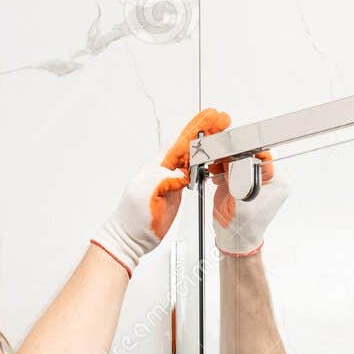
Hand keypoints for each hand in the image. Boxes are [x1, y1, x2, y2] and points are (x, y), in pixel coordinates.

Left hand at [91, 108, 231, 275]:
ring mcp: (170, 177)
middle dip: (207, 129)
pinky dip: (205, 160)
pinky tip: (212, 158)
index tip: (212, 117)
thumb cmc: (133, 218)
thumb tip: (181, 173)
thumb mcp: (145, 193)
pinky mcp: (175, 189)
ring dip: (208, 142)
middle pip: (189, 143)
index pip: (181, 141)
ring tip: (222, 133)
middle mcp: (164, 167)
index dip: (197, 128)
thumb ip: (163, 178)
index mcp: (157, 164)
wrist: (130, 237)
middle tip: (223, 119)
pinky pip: (193, 169)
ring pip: (193, 154)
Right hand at [209, 153, 289, 257]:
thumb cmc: (244, 228)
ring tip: (216, 168)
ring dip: (225, 161)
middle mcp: (268, 179)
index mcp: (277, 182)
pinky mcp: (241, 181)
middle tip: (220, 158)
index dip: (246, 150)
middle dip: (233, 155)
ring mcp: (254, 179)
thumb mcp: (241, 200)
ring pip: (239, 158)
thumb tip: (233, 157)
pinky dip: (221, 168)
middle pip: (250, 154)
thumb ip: (238, 177)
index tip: (232, 149)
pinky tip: (217, 176)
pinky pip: (231, 166)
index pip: (264, 155)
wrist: (234, 239)